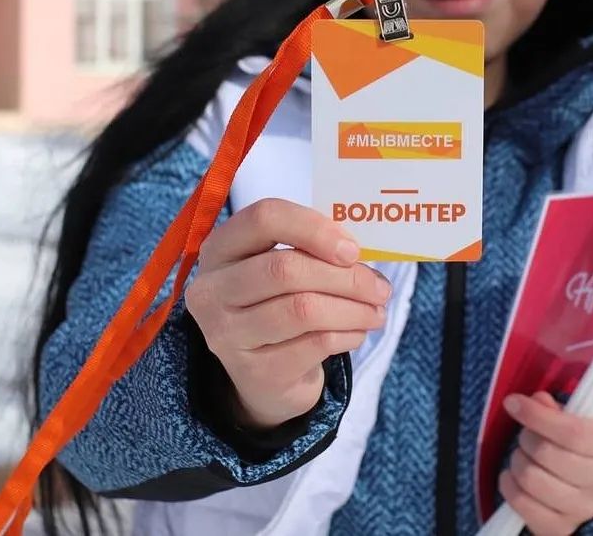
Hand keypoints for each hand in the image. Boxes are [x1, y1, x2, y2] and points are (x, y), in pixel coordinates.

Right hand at [185, 198, 391, 429]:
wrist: (263, 374)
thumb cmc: (279, 303)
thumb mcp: (283, 265)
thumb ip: (312, 248)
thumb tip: (357, 251)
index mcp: (221, 247)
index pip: (264, 218)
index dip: (314, 228)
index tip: (352, 249)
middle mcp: (212, 289)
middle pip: (285, 269)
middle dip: (345, 277)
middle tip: (380, 287)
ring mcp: (227, 334)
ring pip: (303, 309)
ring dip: (353, 309)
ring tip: (377, 311)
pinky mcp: (253, 372)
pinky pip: (314, 344)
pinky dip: (348, 335)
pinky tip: (358, 332)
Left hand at [498, 392, 592, 535]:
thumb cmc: (581, 447)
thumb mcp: (577, 420)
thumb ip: (557, 409)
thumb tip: (537, 401)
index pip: (572, 432)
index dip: (537, 416)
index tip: (513, 403)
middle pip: (546, 453)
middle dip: (525, 437)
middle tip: (526, 435)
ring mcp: (584, 510)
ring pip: (531, 478)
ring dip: (516, 460)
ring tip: (522, 456)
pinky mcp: (561, 529)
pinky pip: (522, 504)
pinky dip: (509, 486)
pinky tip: (513, 477)